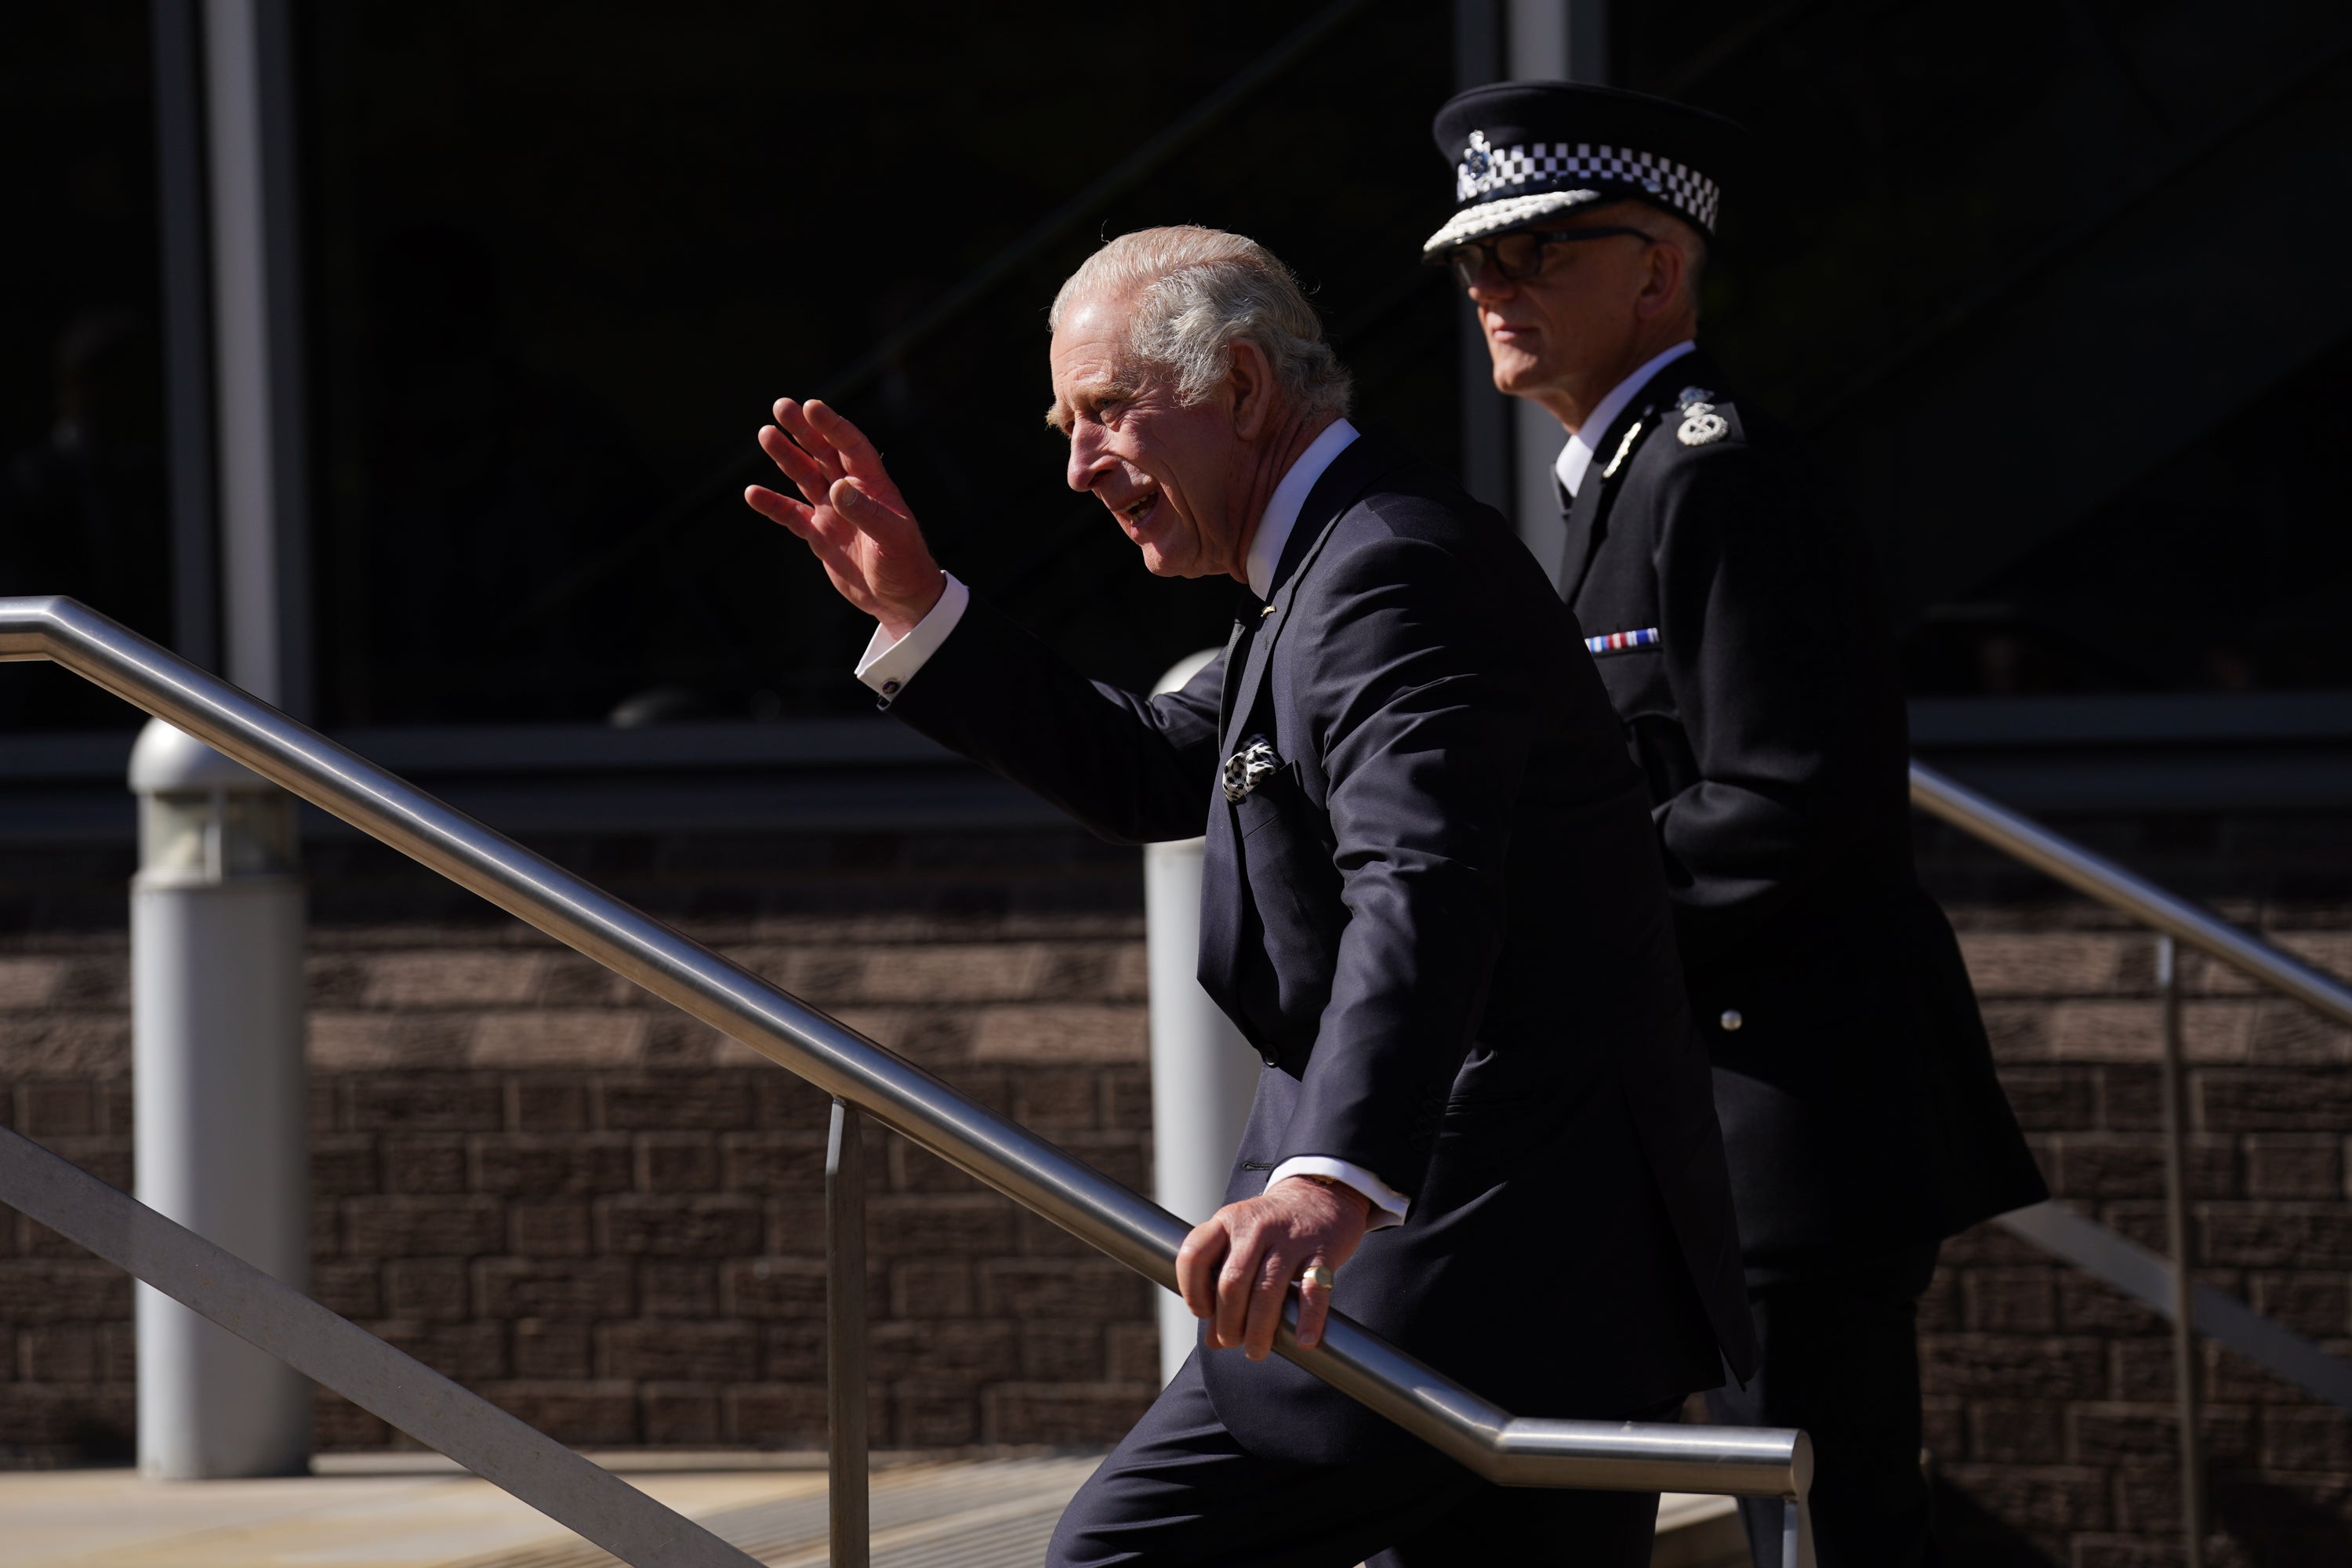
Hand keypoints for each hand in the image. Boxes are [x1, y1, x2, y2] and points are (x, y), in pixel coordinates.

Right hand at [745, 398, 943, 636]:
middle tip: (781, 405)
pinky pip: (791, 514)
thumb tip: (837, 488)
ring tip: (766, 433)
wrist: (900, 600)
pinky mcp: (819, 535)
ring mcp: (833, 513)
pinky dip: (773, 504)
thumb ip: (866, 513)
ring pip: (805, 476)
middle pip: (823, 453)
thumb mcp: (892, 539)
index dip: (832, 426)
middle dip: (803, 430)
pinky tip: (752, 493)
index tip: (812, 406)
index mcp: (874, 486)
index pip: (851, 447)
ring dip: (786, 456)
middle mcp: (851, 493)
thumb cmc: (905, 565)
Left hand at [1177, 1176, 1369, 1360]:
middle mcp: (1255, 1226)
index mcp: (1227, 1221)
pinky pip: (1312, 1290)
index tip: (1203, 1313)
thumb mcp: (1240, 1242)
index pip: (1194, 1255)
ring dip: (1259, 1329)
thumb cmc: (1271, 1228)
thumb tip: (1212, 1340)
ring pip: (1267, 1290)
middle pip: (1232, 1281)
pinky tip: (1303, 1341)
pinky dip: (1308, 1320)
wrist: (1320, 1195)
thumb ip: (1221, 1284)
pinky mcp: (1322, 1251)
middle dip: (1228, 1322)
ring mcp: (1290, 1238)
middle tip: (1231, 1341)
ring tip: (1256, 1351)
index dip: (1192, 1291)